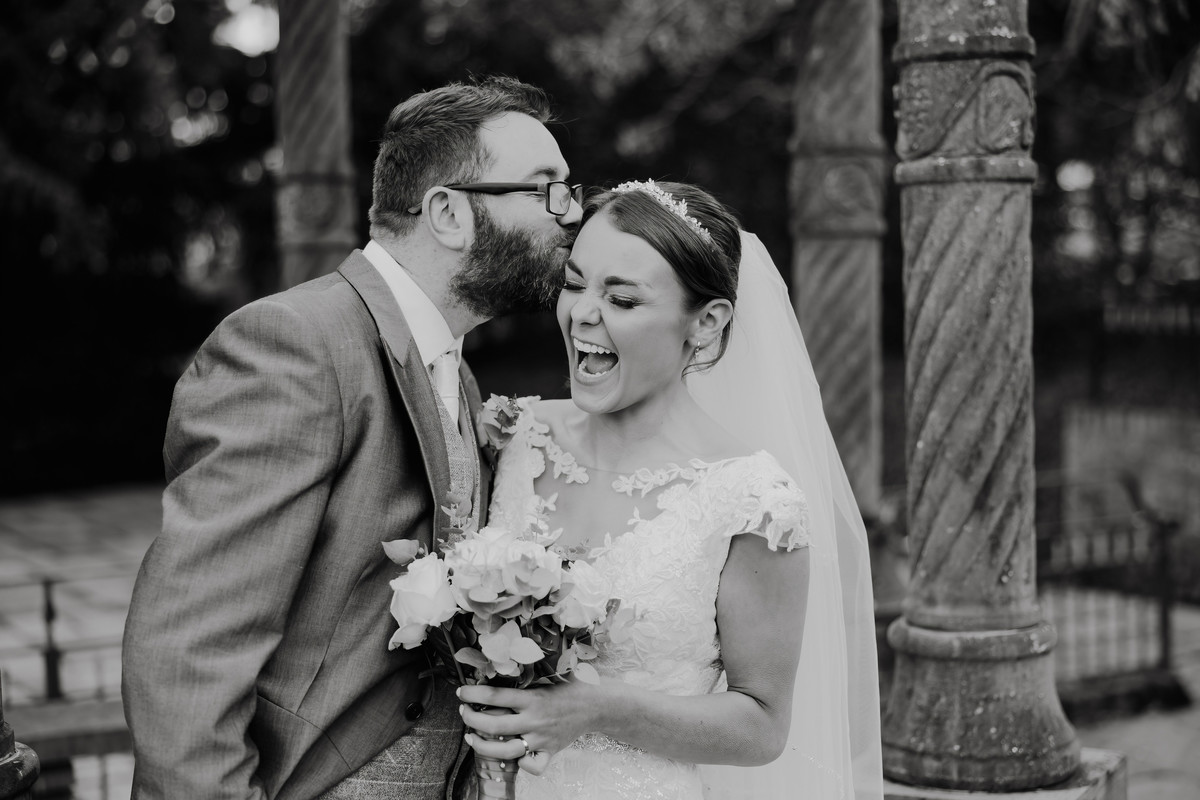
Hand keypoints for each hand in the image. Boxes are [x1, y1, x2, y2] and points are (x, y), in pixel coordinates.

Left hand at [458, 680, 603, 774]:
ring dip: (483, 746)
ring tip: (470, 737)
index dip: (474, 694)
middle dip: (471, 719)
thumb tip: (499, 659)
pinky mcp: (550, 751)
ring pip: (506, 750)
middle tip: (463, 712)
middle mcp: (535, 719)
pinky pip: (533, 766)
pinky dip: (521, 765)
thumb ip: (526, 670)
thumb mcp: (549, 672)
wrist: (597, 704)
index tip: (461, 692)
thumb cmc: (571, 685)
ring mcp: (542, 738)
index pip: (495, 695)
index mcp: (533, 697)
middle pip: (494, 724)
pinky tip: (511, 756)